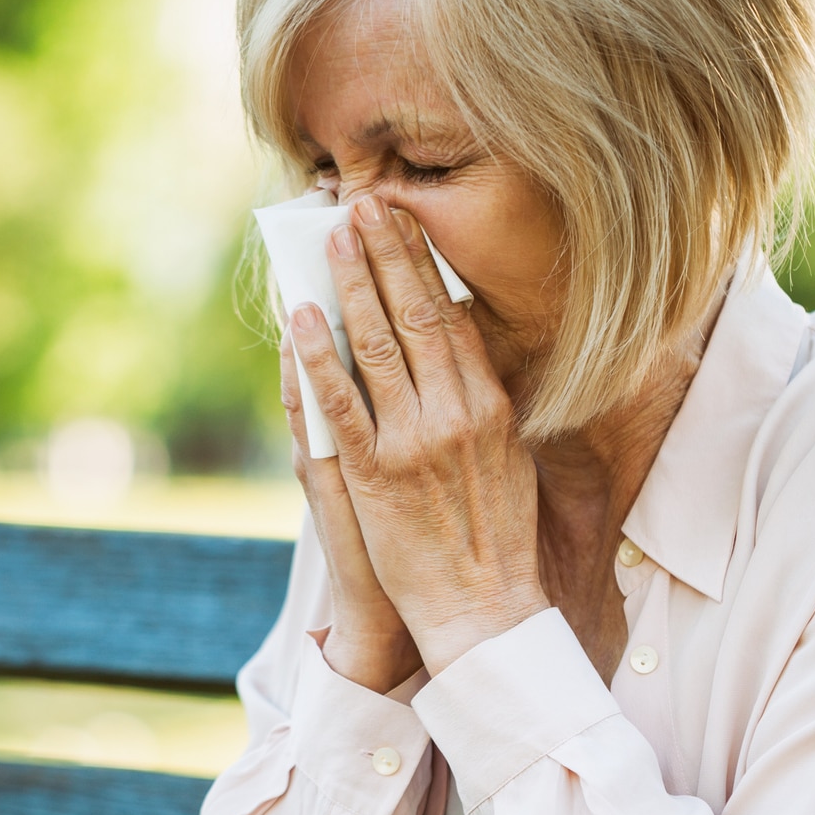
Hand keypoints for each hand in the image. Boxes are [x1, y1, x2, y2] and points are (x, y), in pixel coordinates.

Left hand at [288, 196, 548, 674]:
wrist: (483, 608)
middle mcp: (455, 414)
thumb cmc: (496, 538)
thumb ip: (488, 405)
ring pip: (376, 346)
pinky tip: (302, 319)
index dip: (425, 265)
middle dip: (387, 255)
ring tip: (332, 240)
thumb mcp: (511, 460)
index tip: (405, 224)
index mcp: (490, 407)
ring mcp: (413, 442)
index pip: (453, 318)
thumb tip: (467, 354)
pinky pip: (339, 403)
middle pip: (416, 316)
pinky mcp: (375, 474)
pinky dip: (319, 356)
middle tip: (364, 206)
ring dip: (351, 286)